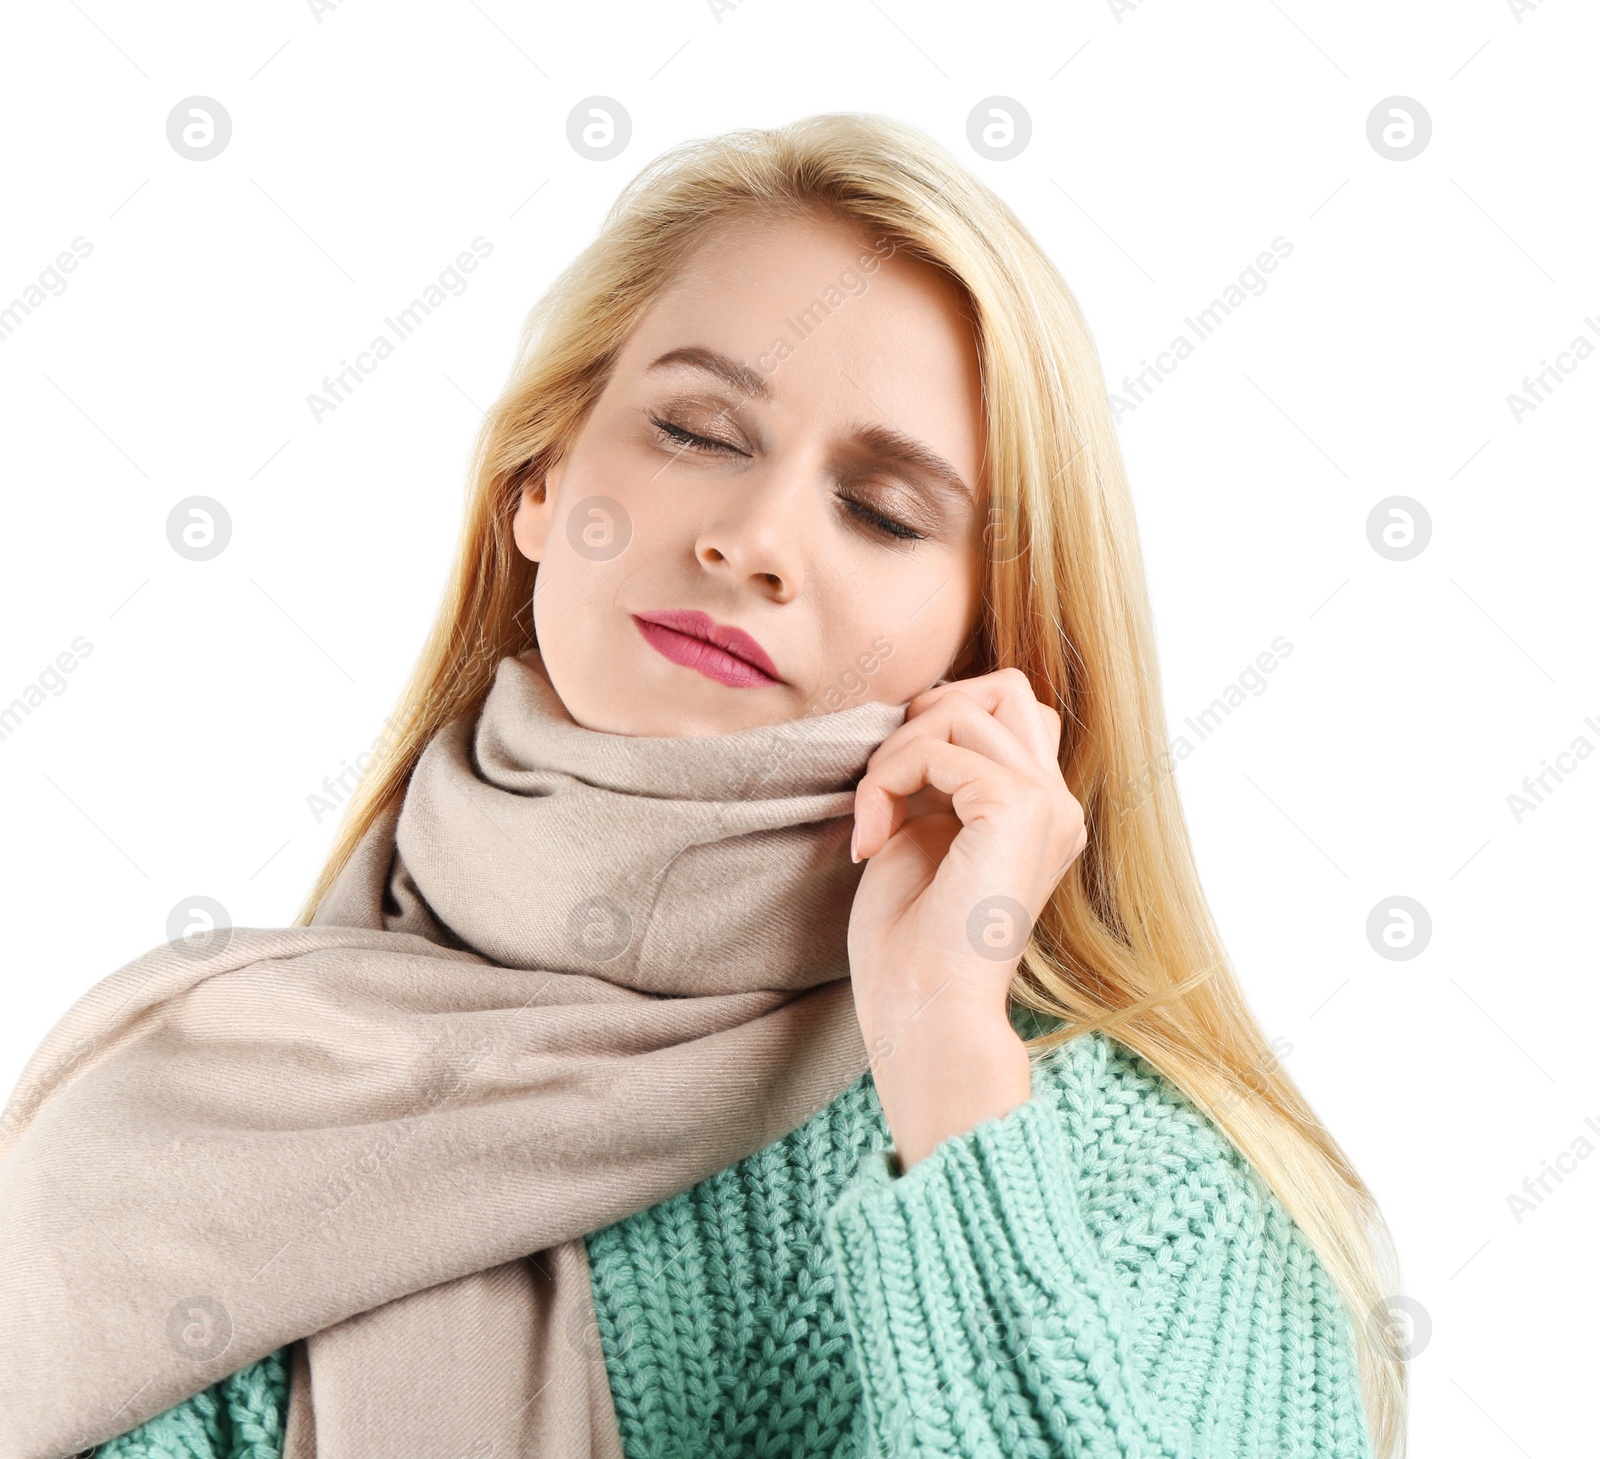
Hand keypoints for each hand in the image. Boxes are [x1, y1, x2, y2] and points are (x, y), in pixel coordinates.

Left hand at [846, 667, 1087, 1167]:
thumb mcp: (924, 834)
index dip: (941, 725)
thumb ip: (938, 776)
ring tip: (874, 820)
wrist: (923, 1013)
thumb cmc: (911, 943)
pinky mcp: (1018, 808)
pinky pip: (935, 749)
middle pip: (1003, 688)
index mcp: (1043, 814)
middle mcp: (1059, 804)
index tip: (893, 792)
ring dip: (894, 755)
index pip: (1008, 712)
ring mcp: (1048, 804)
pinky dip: (886, 782)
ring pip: (961, 709)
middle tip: (886, 785)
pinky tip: (872, 841)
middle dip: (927, 716)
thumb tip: (921, 713)